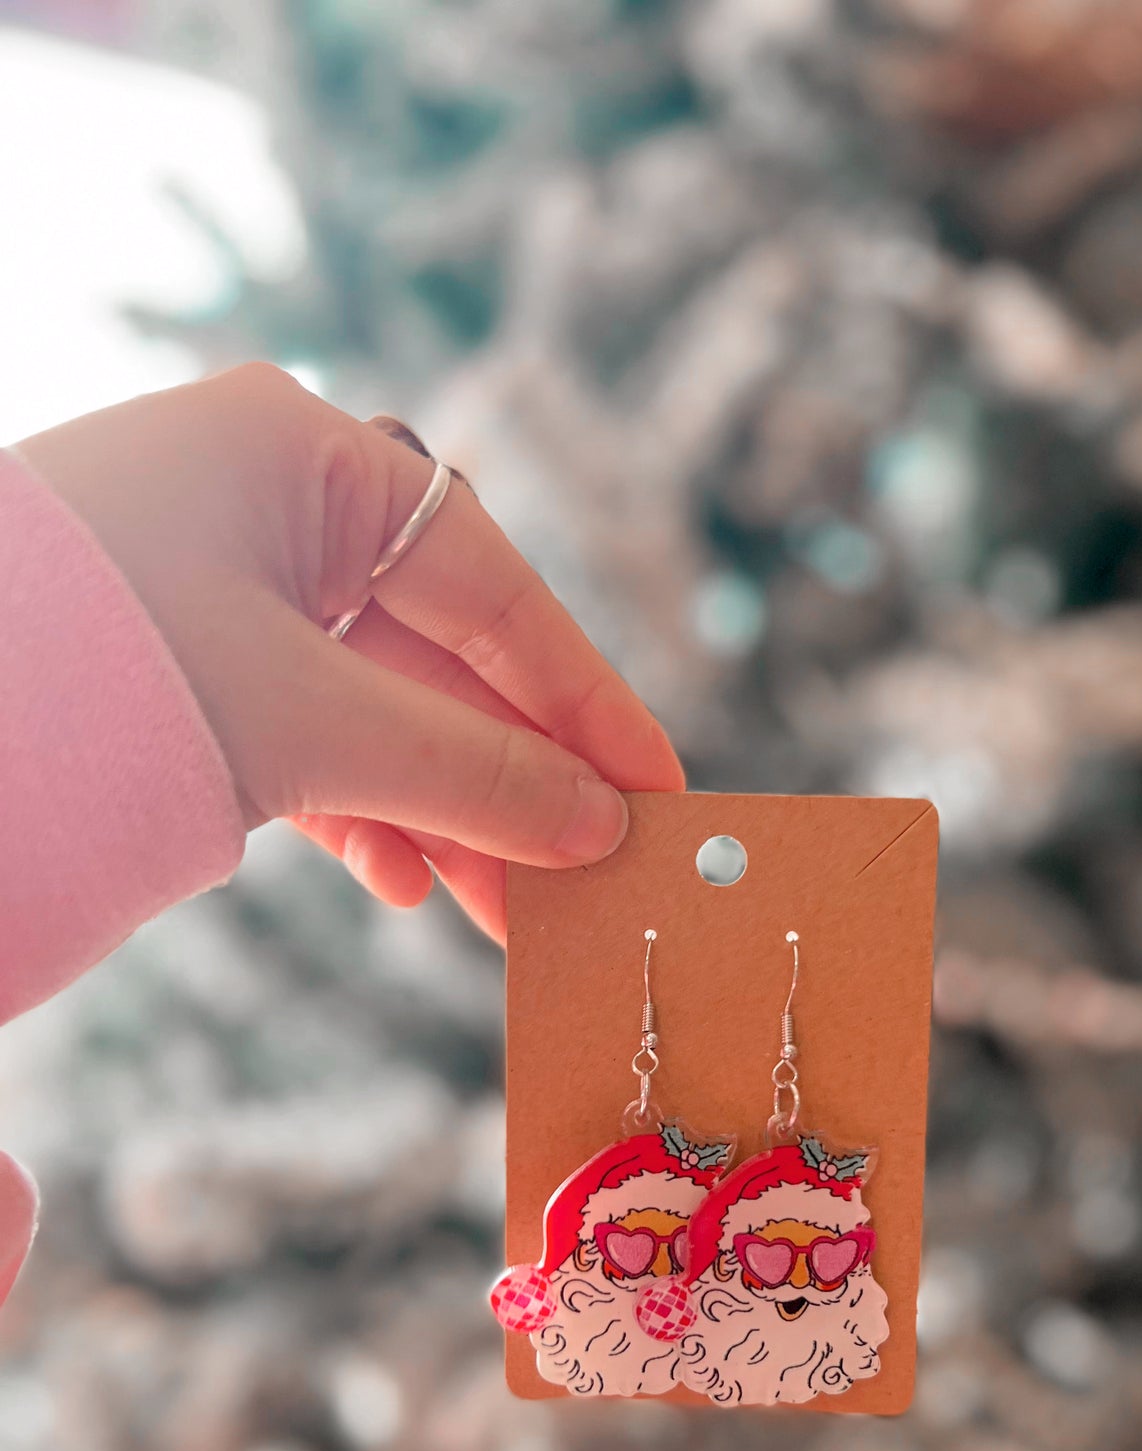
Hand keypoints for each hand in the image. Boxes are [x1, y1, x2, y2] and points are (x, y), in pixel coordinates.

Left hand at [19, 363, 682, 942]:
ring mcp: (220, 586)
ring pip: (378, 712)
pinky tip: (406, 883)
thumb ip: (469, 772)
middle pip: (442, 658)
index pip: (491, 585)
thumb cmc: (100, 674)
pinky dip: (362, 813)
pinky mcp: (183, 664)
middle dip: (516, 779)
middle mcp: (267, 506)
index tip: (657, 787)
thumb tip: (596, 826)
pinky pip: (308, 738)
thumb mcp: (310, 724)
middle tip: (595, 878)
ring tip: (509, 916)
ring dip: (448, 815)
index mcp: (303, 459)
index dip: (583, 697)